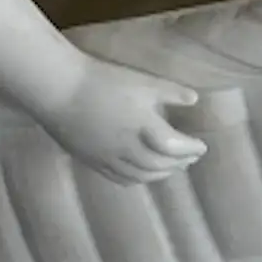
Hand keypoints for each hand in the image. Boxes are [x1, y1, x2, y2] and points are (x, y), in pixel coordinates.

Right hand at [40, 57, 205, 186]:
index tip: (202, 147)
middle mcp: (129, 149)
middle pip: (161, 165)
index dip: (191, 149)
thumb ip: (171, 92)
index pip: (175, 147)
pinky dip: (138, 180)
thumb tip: (195, 99)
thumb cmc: (103, 81)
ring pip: (142, 176)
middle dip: (179, 163)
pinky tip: (143, 174)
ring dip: (161, 174)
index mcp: (144, 128)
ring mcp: (110, 158)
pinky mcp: (94, 161)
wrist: (59, 90)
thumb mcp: (142, 81)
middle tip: (191, 158)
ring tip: (172, 168)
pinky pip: (121, 178)